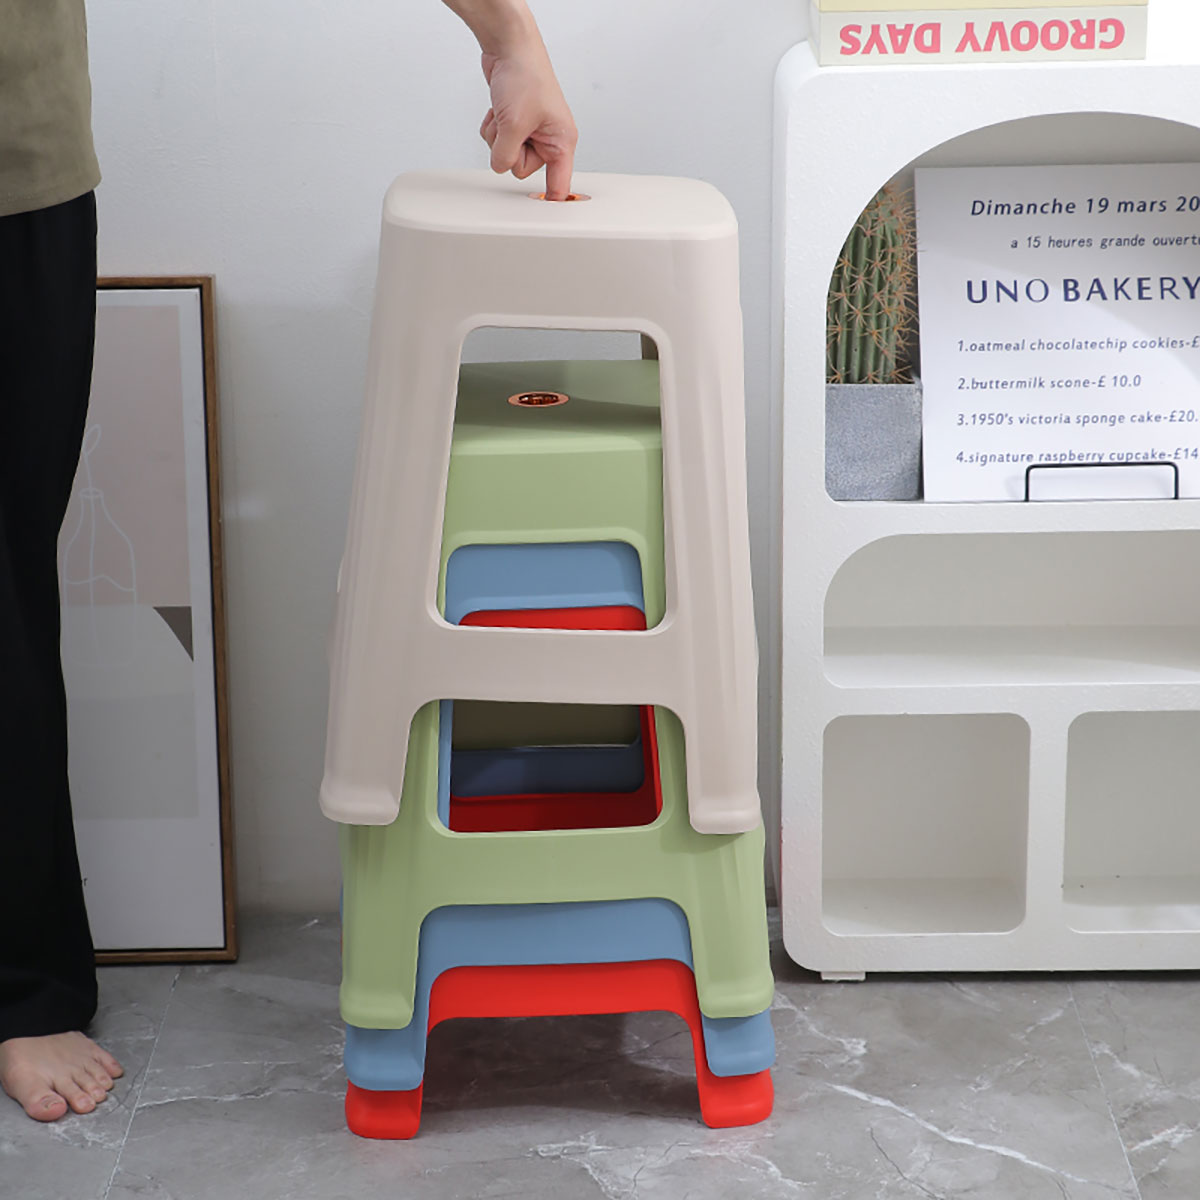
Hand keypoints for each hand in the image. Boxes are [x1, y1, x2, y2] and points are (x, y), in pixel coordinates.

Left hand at [479, 41, 576, 199]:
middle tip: (512, 127)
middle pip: (522, 169)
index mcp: (561, 142)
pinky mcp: (515, 122)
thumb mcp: (513, 125)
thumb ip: (505, 156)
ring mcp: (531, 130)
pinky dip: (493, 128)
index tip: (549, 219)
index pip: (559, 184)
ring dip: (498, 137)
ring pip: (506, 155)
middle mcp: (549, 138)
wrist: (509, 47)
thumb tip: (499, 167)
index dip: (551, 200)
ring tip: (505, 113)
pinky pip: (497, 141)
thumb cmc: (525, 76)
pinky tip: (498, 109)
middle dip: (509, 150)